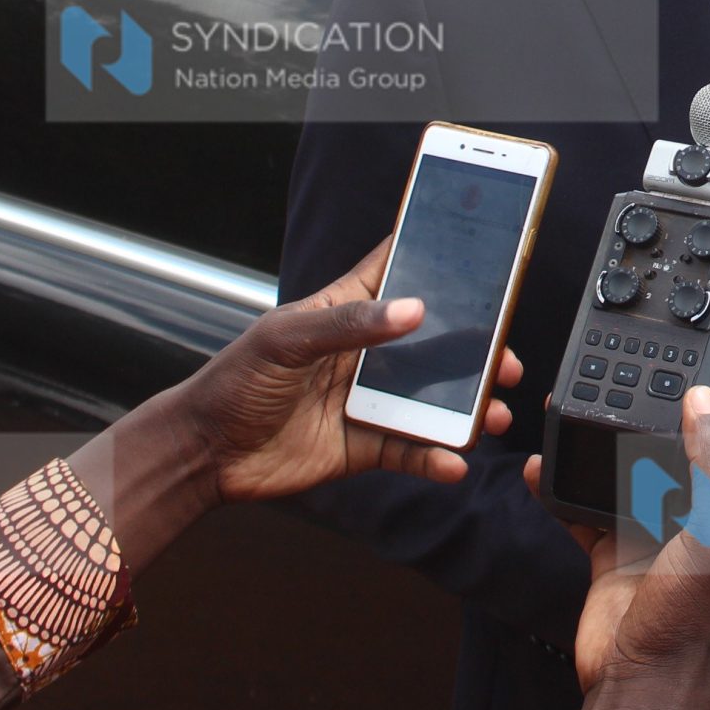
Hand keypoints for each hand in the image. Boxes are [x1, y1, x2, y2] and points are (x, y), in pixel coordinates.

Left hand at [169, 235, 522, 504]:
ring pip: (434, 398)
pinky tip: (453, 460)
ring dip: (469, 405)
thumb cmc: (232, 382)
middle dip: (477, 348)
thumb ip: (348, 323)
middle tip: (506, 358)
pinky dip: (436, 456)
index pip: (400, 270)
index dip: (439, 257)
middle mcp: (365, 352)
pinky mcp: (365, 444)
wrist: (203, 455)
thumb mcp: (284, 339)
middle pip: (434, 341)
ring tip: (494, 414)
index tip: (487, 250)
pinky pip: (411, 448)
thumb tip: (411, 310)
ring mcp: (368, 398)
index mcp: (345, 310)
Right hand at [564, 360, 709, 697]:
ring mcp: (654, 530)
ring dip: (609, 435)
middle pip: (688, 438)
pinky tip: (542, 465)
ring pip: (631, 464)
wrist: (643, 685)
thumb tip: (705, 398)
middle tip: (649, 356)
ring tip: (587, 395)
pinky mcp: (613, 551)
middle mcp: (700, 512)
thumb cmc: (695, 623)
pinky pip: (583, 507)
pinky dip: (560, 485)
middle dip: (669, 398)